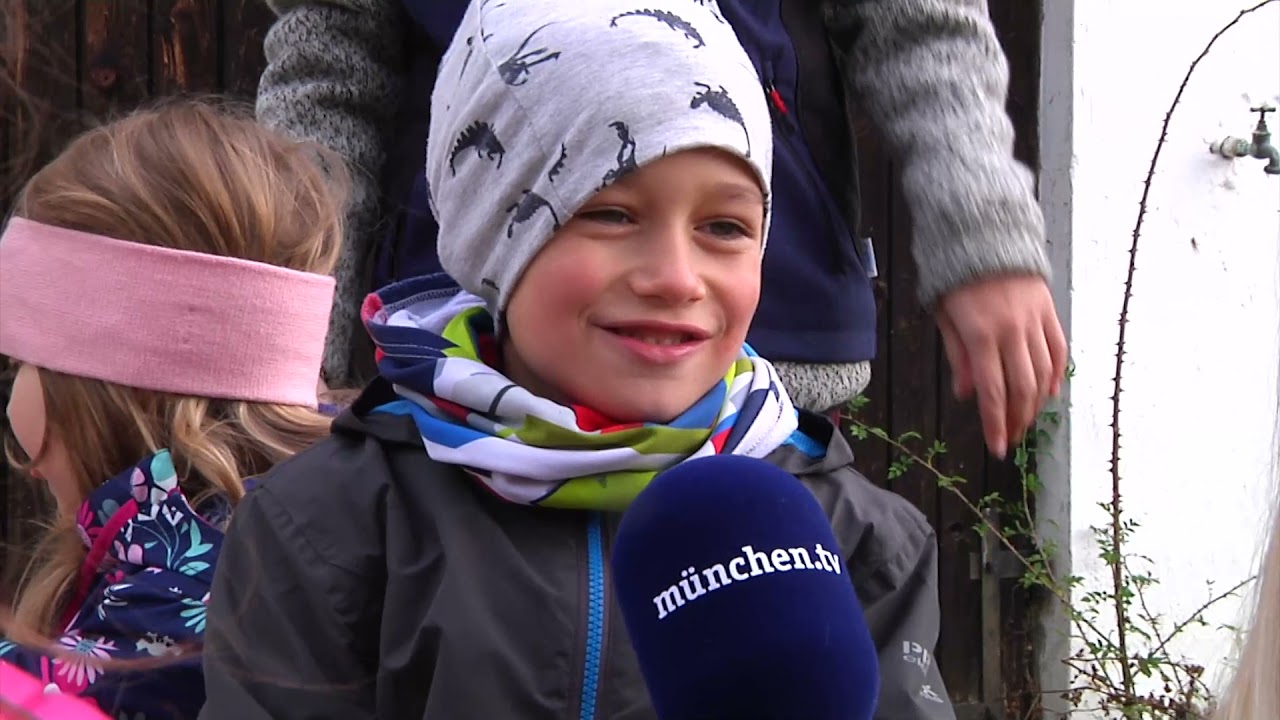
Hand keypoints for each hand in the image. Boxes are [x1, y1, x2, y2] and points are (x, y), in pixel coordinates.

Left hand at [935, 274, 1066, 458]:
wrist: (983, 233)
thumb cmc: (955, 276)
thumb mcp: (944, 316)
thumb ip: (958, 356)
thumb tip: (968, 395)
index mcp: (981, 334)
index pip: (993, 392)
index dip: (995, 424)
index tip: (996, 448)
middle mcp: (1012, 331)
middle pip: (1021, 389)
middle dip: (1016, 421)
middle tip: (1009, 439)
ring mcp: (1035, 320)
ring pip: (1043, 373)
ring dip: (1035, 404)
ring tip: (1024, 421)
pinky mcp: (1049, 310)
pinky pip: (1058, 349)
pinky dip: (1056, 374)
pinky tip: (1049, 393)